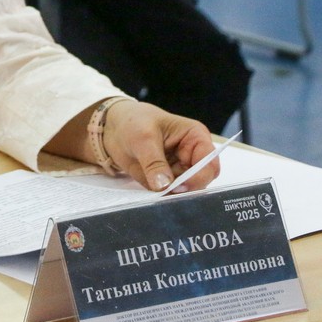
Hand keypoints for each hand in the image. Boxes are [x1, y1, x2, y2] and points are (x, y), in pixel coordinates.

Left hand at [102, 101, 218, 192]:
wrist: (113, 128)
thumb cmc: (133, 122)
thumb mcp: (143, 138)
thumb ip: (154, 162)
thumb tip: (164, 186)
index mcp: (196, 138)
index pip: (209, 163)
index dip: (198, 177)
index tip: (177, 187)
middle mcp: (193, 157)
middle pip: (201, 181)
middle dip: (185, 191)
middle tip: (165, 195)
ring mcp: (180, 171)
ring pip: (186, 192)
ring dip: (172, 197)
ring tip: (156, 197)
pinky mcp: (167, 182)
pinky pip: (169, 196)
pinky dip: (162, 199)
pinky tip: (151, 198)